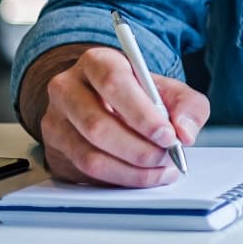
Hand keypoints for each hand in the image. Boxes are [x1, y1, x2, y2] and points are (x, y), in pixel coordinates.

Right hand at [34, 46, 208, 186]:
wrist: (107, 104)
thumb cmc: (139, 96)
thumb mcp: (170, 91)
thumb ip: (187, 106)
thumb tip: (184, 132)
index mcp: (96, 62)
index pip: (113, 83)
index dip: (141, 114)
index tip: (167, 135)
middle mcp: (67, 88)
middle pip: (97, 125)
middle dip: (138, 149)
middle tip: (165, 156)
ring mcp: (55, 121)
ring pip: (89, 155)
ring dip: (130, 170)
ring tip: (158, 169)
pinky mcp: (55, 150)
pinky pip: (85, 174)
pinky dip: (119, 180)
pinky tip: (141, 176)